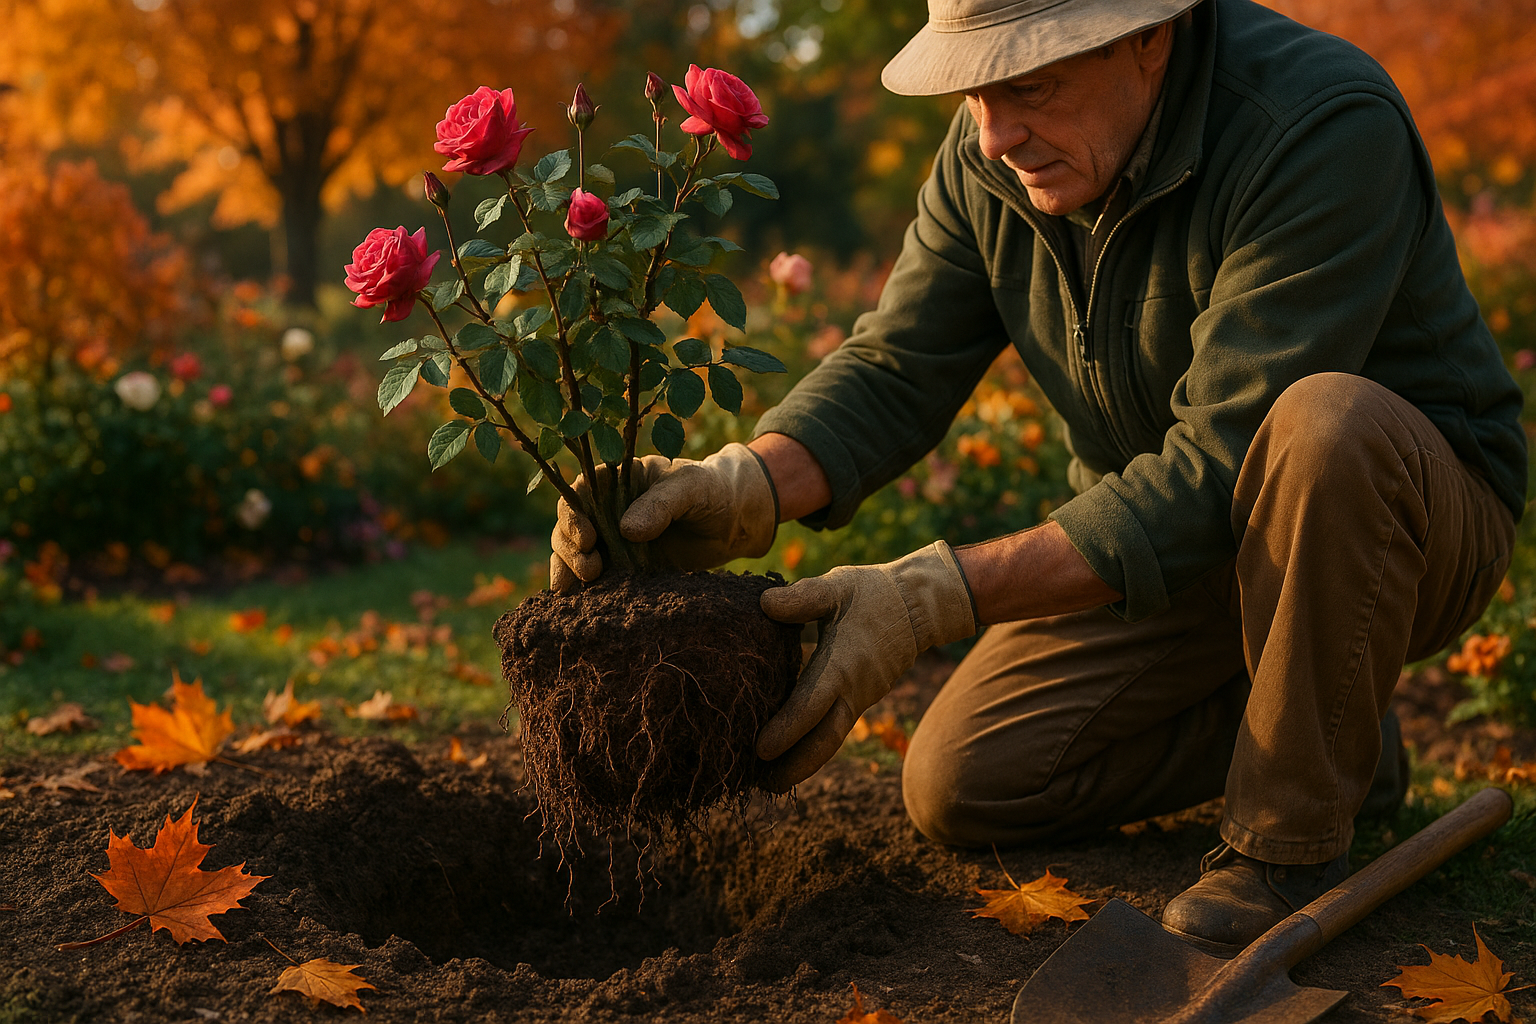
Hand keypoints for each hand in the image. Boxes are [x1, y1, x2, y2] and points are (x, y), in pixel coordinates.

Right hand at [549, 442, 778, 592]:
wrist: (736, 521)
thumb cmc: (713, 491)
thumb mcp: (691, 488)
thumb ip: (661, 505)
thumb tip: (626, 531)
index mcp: (618, 478)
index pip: (580, 491)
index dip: (573, 514)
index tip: (586, 538)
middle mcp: (607, 508)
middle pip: (569, 525)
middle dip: (569, 548)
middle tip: (590, 570)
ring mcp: (613, 539)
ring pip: (574, 552)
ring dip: (569, 569)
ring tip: (584, 586)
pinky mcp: (624, 566)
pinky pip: (595, 577)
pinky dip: (583, 590)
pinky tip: (577, 605)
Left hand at [756, 541, 976, 791]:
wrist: (920, 606)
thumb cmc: (873, 593)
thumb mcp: (837, 587)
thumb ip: (802, 597)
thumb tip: (764, 604)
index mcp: (842, 666)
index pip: (810, 706)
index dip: (786, 731)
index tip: (760, 750)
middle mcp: (853, 690)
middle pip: (824, 740)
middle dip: (795, 766)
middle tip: (764, 787)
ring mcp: (860, 698)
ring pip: (831, 739)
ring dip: (803, 762)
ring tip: (771, 782)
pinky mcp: (861, 699)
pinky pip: (836, 728)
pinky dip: (814, 745)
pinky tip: (792, 754)